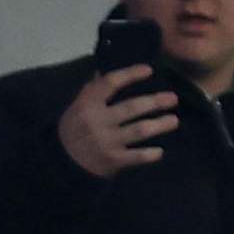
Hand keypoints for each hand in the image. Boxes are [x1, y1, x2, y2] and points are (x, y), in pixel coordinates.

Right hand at [57, 66, 180, 177]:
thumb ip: (92, 91)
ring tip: (173, 121)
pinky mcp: (112, 160)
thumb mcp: (76, 108)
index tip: (149, 70)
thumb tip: (104, 70)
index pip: (111, 83)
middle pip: (133, 107)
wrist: (59, 163)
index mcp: (87, 105)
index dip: (131, 74)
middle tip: (172, 99)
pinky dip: (150, 154)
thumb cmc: (72, 130)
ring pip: (140, 130)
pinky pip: (136, 156)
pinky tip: (159, 152)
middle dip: (156, 102)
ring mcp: (106, 141)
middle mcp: (97, 121)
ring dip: (160, 124)